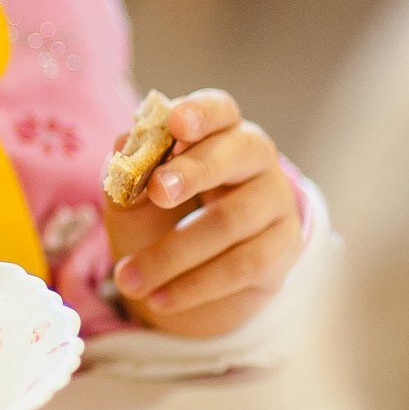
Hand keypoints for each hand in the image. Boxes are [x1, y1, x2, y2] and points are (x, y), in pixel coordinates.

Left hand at [100, 89, 303, 338]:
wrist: (182, 282)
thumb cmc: (157, 222)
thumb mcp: (131, 200)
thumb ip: (126, 174)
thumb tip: (124, 148)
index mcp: (217, 132)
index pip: (219, 109)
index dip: (201, 113)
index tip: (176, 123)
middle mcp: (254, 159)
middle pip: (237, 153)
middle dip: (195, 170)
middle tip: (157, 191)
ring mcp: (275, 202)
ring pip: (230, 220)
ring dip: (172, 253)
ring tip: (127, 280)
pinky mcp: (284, 247)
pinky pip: (242, 265)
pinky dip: (195, 285)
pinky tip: (159, 300)